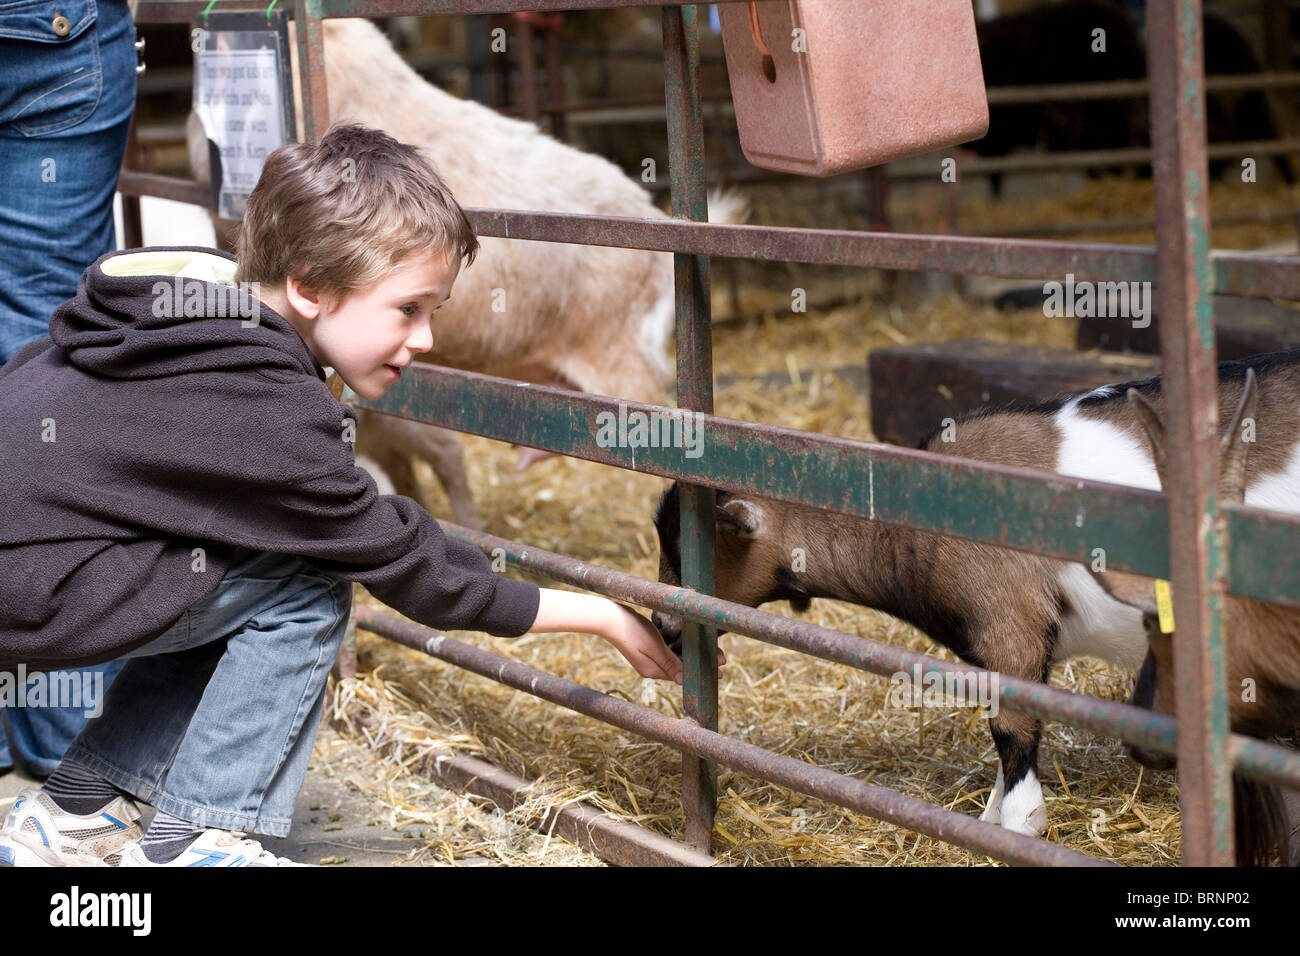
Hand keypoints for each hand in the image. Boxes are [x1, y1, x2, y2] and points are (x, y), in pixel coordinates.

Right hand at [602, 603, 725, 683]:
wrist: (607, 617)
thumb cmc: (631, 630)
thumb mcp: (654, 647)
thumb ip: (671, 664)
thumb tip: (685, 681)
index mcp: (653, 672)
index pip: (683, 676)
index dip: (702, 672)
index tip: (721, 671)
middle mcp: (651, 668)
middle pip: (681, 668)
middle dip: (701, 664)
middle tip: (723, 660)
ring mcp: (647, 659)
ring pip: (676, 659)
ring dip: (692, 656)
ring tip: (712, 651)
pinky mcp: (645, 648)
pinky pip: (667, 652)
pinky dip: (680, 649)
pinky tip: (690, 645)